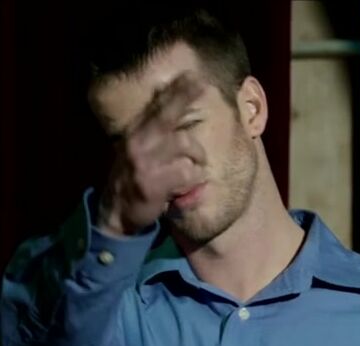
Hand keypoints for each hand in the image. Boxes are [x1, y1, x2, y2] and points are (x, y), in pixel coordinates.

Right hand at [96, 73, 207, 236]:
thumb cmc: (136, 178)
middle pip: (169, 117)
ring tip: (188, 175)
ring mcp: (144, 160)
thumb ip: (158, 135)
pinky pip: (187, 173)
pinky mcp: (152, 181)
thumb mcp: (141, 151)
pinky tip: (181, 190)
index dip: (176, 91)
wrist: (116, 212)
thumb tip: (182, 115)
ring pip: (186, 145)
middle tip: (202, 92)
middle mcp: (138, 141)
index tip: (193, 77)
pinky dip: (192, 182)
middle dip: (185, 102)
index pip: (158, 107)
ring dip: (197, 161)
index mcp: (137, 132)